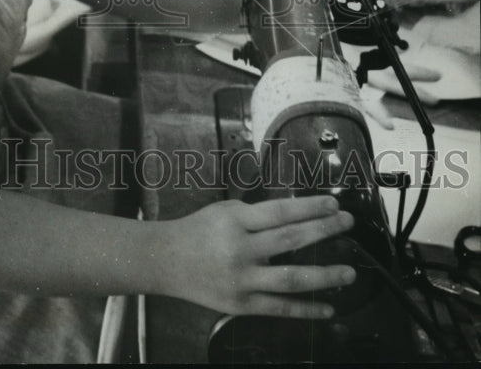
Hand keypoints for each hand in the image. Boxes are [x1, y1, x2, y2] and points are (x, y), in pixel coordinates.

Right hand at [165, 196, 355, 318]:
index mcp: (235, 221)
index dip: (310, 207)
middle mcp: (240, 249)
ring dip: (325, 276)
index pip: (281, 212)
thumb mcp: (225, 211)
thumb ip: (257, 214)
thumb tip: (297, 215)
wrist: (166, 260)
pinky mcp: (241, 305)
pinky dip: (307, 310)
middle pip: (290, 239)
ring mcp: (242, 280)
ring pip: (291, 278)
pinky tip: (328, 308)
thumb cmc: (198, 230)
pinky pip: (280, 308)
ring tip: (349, 272)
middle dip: (324, 231)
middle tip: (349, 224)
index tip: (333, 205)